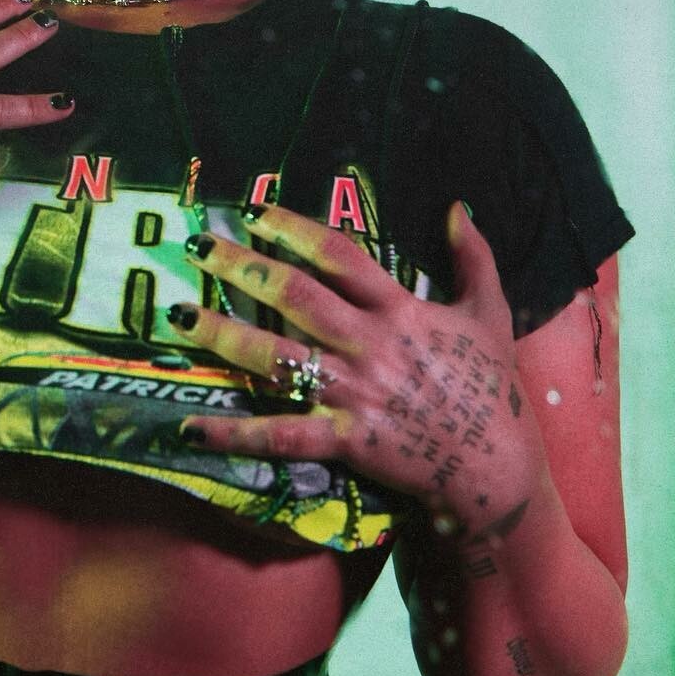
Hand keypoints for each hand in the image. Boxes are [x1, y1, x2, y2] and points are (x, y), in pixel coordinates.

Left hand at [168, 202, 551, 531]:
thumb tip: (457, 208)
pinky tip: (189, 428)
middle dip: (243, 267)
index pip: (340, 257)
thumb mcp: (489, 314)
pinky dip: (234, 434)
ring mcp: (354, 393)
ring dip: (223, 335)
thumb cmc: (491, 388)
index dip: (296, 229)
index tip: (256, 211)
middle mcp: (370, 345)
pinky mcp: (344, 439)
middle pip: (296, 297)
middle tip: (199, 244)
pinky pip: (280, 434)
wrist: (496, 468)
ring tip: (178, 315)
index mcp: (400, 311)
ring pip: (277, 358)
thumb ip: (474, 258)